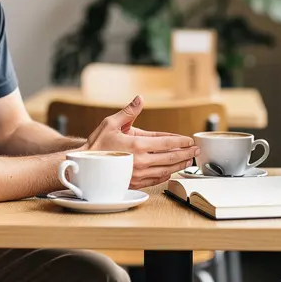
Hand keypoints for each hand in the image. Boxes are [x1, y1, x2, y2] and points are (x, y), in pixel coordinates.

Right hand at [85, 95, 199, 188]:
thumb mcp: (111, 123)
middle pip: (170, 157)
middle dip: (186, 154)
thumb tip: (140, 98)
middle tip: (196, 151)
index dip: (181, 142)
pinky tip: (171, 171)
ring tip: (188, 161)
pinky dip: (166, 175)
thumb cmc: (97, 144)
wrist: (84, 165)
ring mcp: (138, 174)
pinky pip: (156, 180)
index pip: (167, 143)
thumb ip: (129, 111)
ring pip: (166, 170)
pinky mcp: (135, 183)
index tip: (190, 141)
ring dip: (179, 165)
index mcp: (137, 145)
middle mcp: (141, 161)